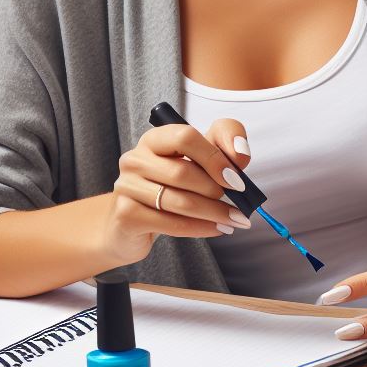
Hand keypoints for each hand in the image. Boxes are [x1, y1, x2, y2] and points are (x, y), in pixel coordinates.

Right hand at [103, 118, 252, 264]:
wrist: (131, 224)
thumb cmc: (172, 186)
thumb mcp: (199, 158)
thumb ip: (224, 142)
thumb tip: (240, 155)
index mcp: (155, 139)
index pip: (185, 137)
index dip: (214, 157)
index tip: (236, 179)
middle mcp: (135, 159)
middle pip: (182, 172)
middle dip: (216, 190)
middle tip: (240, 205)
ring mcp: (127, 187)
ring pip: (179, 201)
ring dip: (214, 213)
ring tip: (236, 220)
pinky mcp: (125, 215)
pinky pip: (171, 223)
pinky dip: (201, 228)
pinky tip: (218, 229)